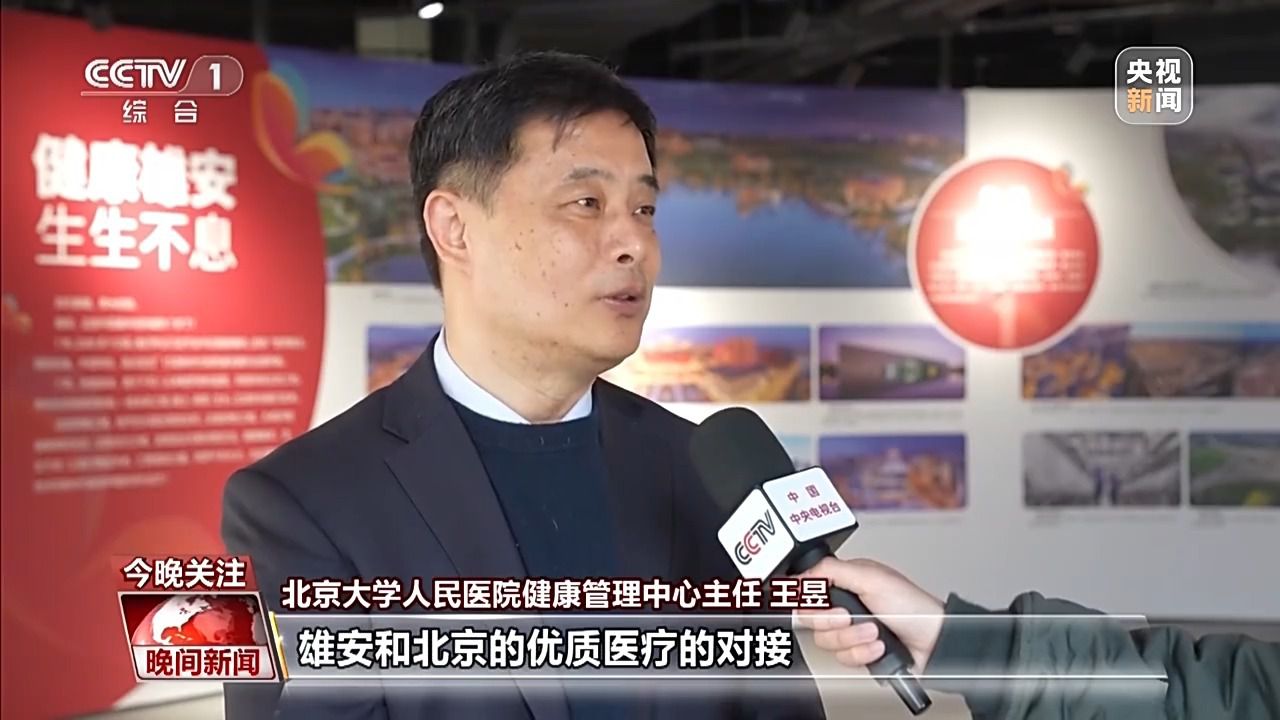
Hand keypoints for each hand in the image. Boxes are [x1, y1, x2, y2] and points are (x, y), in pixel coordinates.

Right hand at [794, 557, 944, 671]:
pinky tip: (878, 646)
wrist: (933, 643)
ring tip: (874, 632)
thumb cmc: (913, 607)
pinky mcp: (858, 652)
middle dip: (832, 621)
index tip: (816, 605)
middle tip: (849, 616)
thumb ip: (831, 570)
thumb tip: (801, 574)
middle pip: (811, 619)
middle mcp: (846, 604)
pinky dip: (862, 653)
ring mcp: (851, 630)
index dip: (808, 600)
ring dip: (852, 638)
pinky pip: (843, 659)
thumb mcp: (870, 578)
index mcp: (846, 581)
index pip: (808, 590)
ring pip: (826, 641)